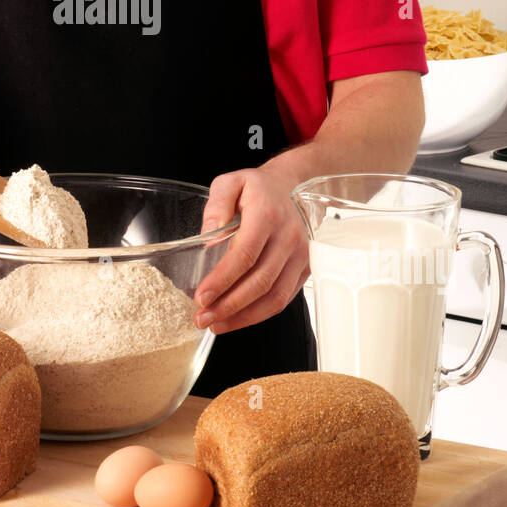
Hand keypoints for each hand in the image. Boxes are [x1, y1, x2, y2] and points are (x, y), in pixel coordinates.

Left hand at [192, 165, 310, 333]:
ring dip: (244, 317)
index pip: (245, 254)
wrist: (291, 187)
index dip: (222, 280)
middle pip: (260, 281)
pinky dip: (260, 314)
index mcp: (267, 215)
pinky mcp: (304, 268)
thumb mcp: (230, 182)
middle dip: (228, 306)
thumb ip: (217, 204)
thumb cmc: (258, 188)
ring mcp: (300, 255)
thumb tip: (209, 235)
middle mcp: (288, 237)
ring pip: (275, 297)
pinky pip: (284, 298)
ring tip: (216, 324)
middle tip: (202, 317)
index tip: (202, 297)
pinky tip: (238, 319)